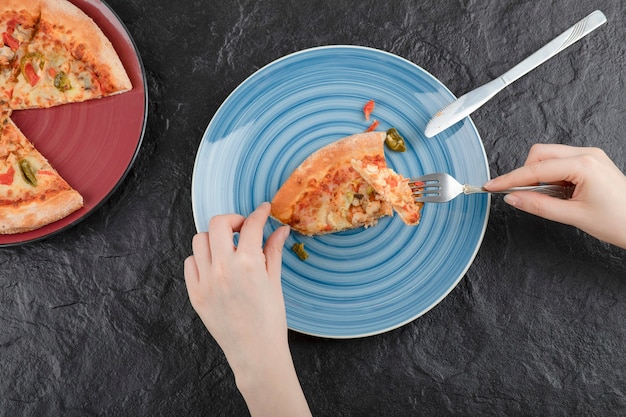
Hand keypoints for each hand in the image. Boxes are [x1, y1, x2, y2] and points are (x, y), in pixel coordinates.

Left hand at [184, 202, 311, 416]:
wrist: (255, 353)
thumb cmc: (270, 320)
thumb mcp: (275, 282)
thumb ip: (274, 251)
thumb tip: (281, 229)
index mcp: (248, 263)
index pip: (251, 225)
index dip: (259, 213)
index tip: (263, 210)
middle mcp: (223, 268)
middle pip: (218, 224)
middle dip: (232, 220)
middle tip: (242, 228)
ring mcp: (206, 281)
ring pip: (199, 240)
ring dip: (214, 238)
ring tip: (227, 248)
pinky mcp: (195, 294)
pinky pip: (190, 263)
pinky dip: (201, 259)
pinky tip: (215, 266)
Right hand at [484, 144, 625, 248]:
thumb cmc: (618, 221)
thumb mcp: (573, 216)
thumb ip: (539, 205)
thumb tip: (513, 198)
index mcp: (584, 165)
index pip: (535, 170)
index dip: (510, 179)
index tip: (492, 186)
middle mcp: (587, 154)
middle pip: (540, 154)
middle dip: (525, 173)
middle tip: (520, 195)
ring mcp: (590, 156)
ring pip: (548, 156)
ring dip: (539, 176)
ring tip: (548, 198)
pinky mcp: (590, 162)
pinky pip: (560, 162)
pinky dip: (551, 177)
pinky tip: (558, 193)